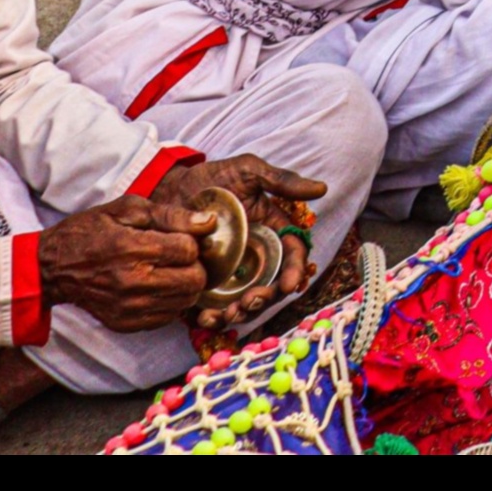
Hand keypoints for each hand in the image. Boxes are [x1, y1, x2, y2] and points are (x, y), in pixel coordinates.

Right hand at [39, 194, 211, 332]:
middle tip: (179, 256)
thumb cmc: (90, 232)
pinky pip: (169, 316)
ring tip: (168, 271)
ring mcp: (129, 308)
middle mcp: (133, 283)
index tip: (179, 237)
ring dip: (185, 284)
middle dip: (194, 265)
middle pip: (194, 280)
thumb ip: (170, 215)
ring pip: (186, 301)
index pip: (189, 250)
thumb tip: (207, 222)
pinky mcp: (125, 324)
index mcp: (132, 249)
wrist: (52, 268)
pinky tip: (156, 287)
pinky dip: (171, 301)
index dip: (190, 241)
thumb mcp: (127, 209)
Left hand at [149, 155, 327, 327]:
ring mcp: (232, 272)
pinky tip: (206, 318)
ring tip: (230, 314)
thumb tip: (321, 189)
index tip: (288, 285)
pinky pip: (216, 307)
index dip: (294, 272)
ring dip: (244, 313)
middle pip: (272, 285)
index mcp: (272, 232)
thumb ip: (282, 181)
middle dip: (266, 298)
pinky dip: (214, 318)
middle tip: (250, 301)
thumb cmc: (213, 178)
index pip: (292, 255)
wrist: (169, 188)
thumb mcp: (248, 172)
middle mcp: (257, 256)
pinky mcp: (208, 284)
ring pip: (247, 301)